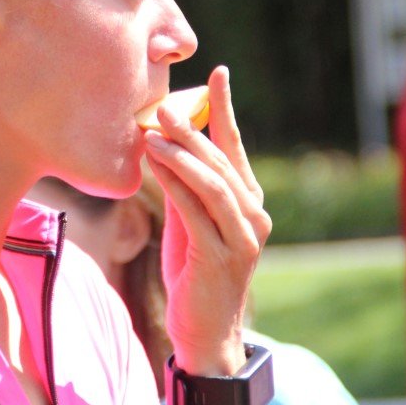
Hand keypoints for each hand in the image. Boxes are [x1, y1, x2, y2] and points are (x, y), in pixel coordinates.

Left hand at [143, 65, 270, 376]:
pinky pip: (195, 212)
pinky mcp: (222, 258)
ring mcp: (242, 237)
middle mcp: (253, 214)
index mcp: (248, 201)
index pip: (235, 145)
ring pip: (212, 183)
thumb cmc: (194, 272)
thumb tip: (160, 145)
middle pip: (221, 160)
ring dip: (182, 153)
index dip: (225, 108)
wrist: (205, 332)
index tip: (217, 72)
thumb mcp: (188, 221)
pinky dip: (174, 185)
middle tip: (162, 104)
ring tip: (152, 133)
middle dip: (192, 128)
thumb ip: (183, 187)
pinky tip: (154, 165)